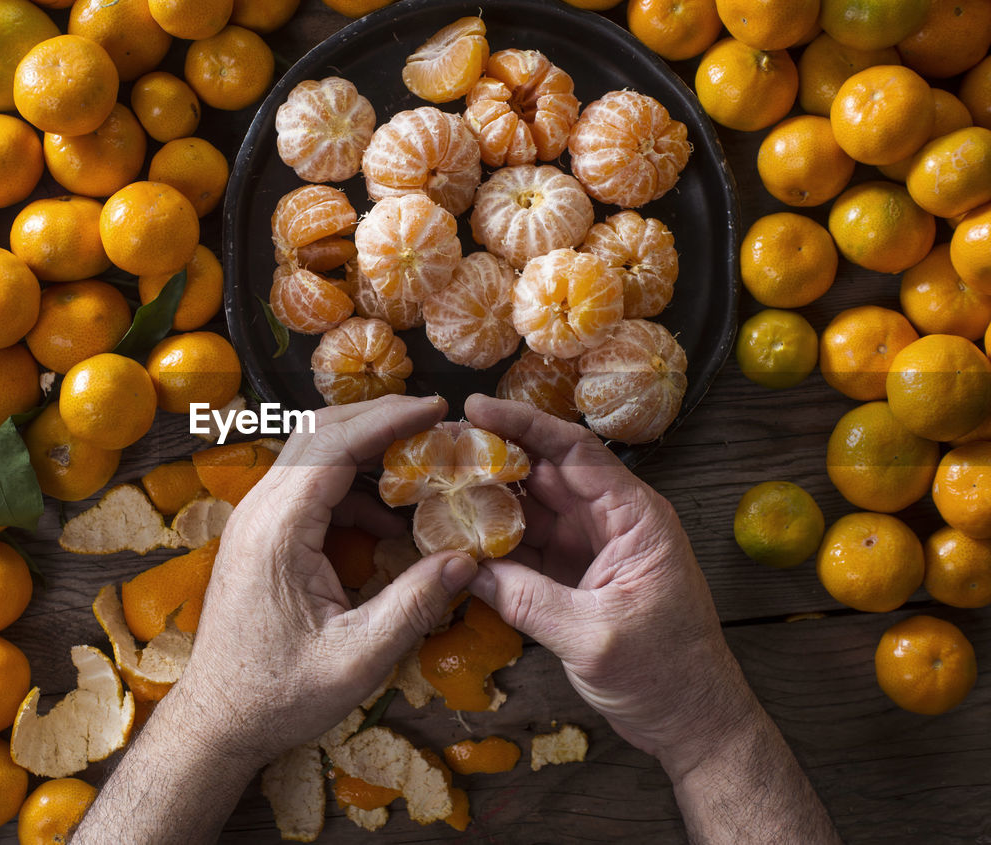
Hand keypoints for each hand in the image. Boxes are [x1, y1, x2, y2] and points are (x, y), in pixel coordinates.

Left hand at [172, 394, 478, 766]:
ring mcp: (254, 520)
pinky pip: (306, 486)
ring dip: (364, 448)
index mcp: (278, 530)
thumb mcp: (358, 658)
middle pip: (318, 433)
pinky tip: (387, 519)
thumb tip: (466, 560)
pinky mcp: (259, 535)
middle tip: (436, 422)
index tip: (437, 408)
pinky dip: (350, 485)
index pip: (334, 445)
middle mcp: (258, 512)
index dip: (388, 419)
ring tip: (420, 463)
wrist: (218, 720)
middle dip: (379, 418)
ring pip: (310, 454)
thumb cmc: (280, 694)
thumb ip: (413, 605)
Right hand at [463, 394, 756, 777]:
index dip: (525, 424)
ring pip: (532, 509)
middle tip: (440, 446)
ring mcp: (592, 551)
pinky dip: (494, 542)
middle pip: (547, 473)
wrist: (693, 723)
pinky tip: (457, 536)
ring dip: (488, 499)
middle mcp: (613, 523)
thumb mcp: (593, 636)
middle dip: (495, 457)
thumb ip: (527, 600)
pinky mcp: (574, 579)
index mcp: (635, 518)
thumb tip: (465, 569)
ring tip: (437, 484)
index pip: (576, 452)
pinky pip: (528, 548)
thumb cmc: (666, 675)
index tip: (476, 407)